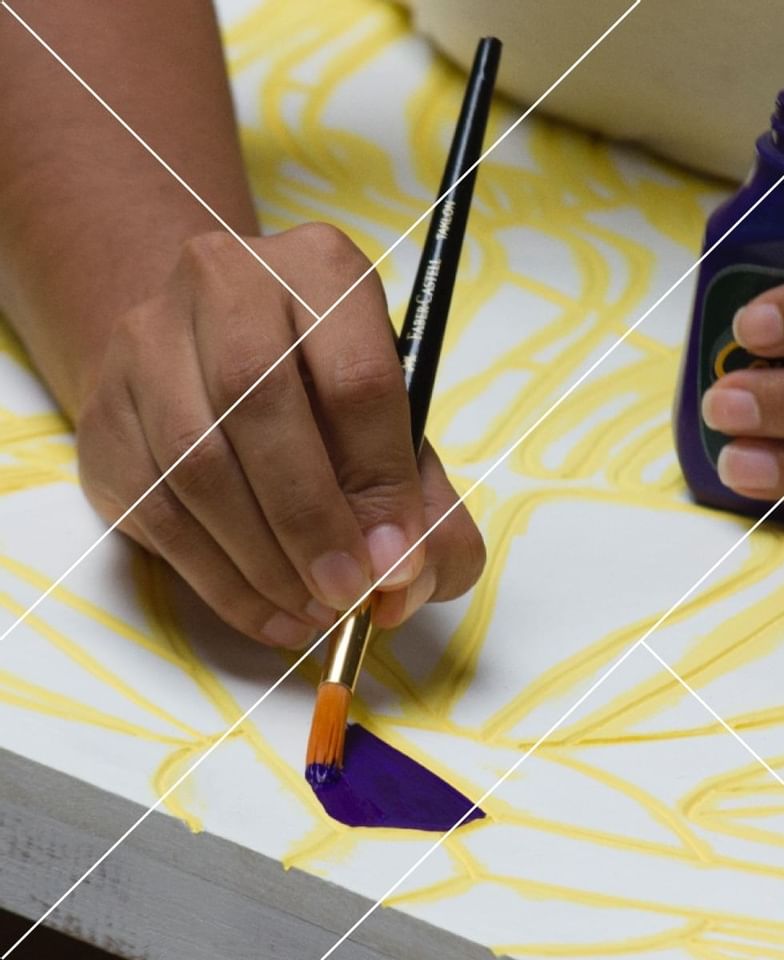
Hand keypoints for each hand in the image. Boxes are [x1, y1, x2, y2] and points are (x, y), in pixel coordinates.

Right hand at [76, 224, 484, 646]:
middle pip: (258, 403)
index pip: (356, 376)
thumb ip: (423, 497)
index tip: (398, 560)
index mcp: (320, 268)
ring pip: (196, 463)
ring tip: (316, 610)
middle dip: (311, 519)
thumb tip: (407, 580)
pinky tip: (272, 612)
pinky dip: (220, 580)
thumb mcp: (394, 419)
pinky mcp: (105, 414)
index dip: (381, 481)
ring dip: (264, 560)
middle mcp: (224, 281)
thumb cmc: (323, 388)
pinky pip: (155, 511)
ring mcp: (147, 343)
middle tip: (349, 592)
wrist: (209, 350)